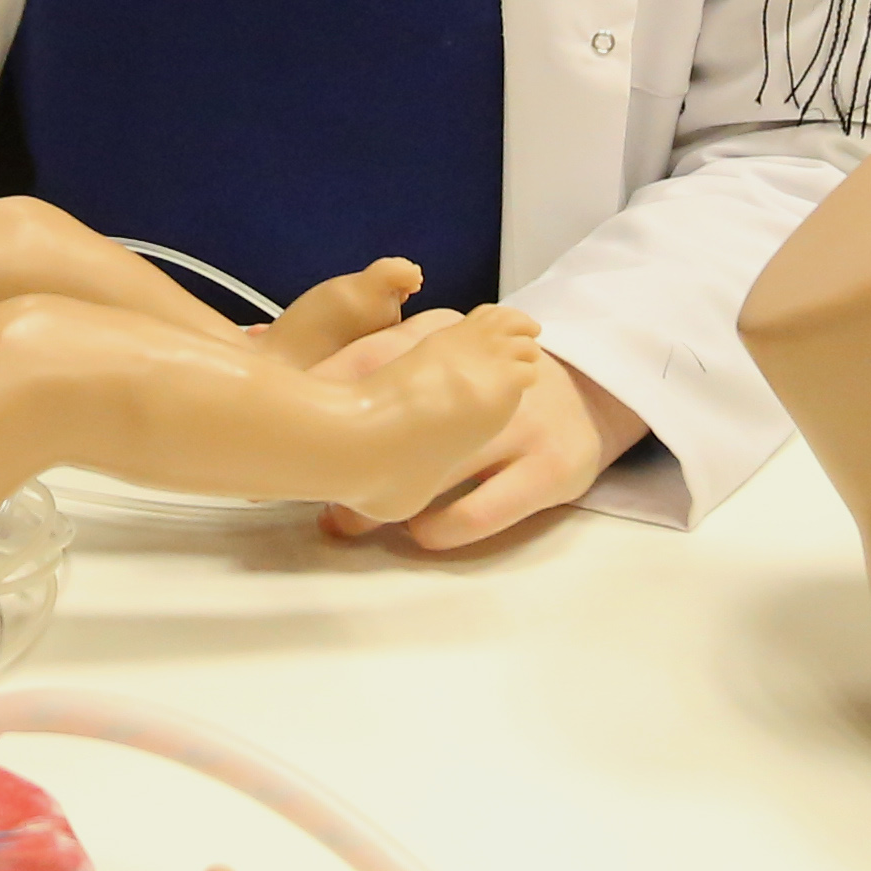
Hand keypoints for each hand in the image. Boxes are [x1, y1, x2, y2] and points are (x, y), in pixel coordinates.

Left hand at [326, 348, 642, 556]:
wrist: (596, 391)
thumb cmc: (494, 383)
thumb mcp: (448, 355)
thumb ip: (387, 365)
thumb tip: (299, 403)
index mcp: (451, 338)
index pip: (372, 357)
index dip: (320, 393)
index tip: (275, 428)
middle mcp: (483, 375)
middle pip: (400, 415)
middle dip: (344, 458)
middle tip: (301, 489)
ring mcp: (520, 421)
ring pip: (438, 469)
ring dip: (383, 503)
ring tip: (345, 523)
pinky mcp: (551, 466)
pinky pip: (482, 508)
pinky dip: (442, 526)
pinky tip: (422, 532)